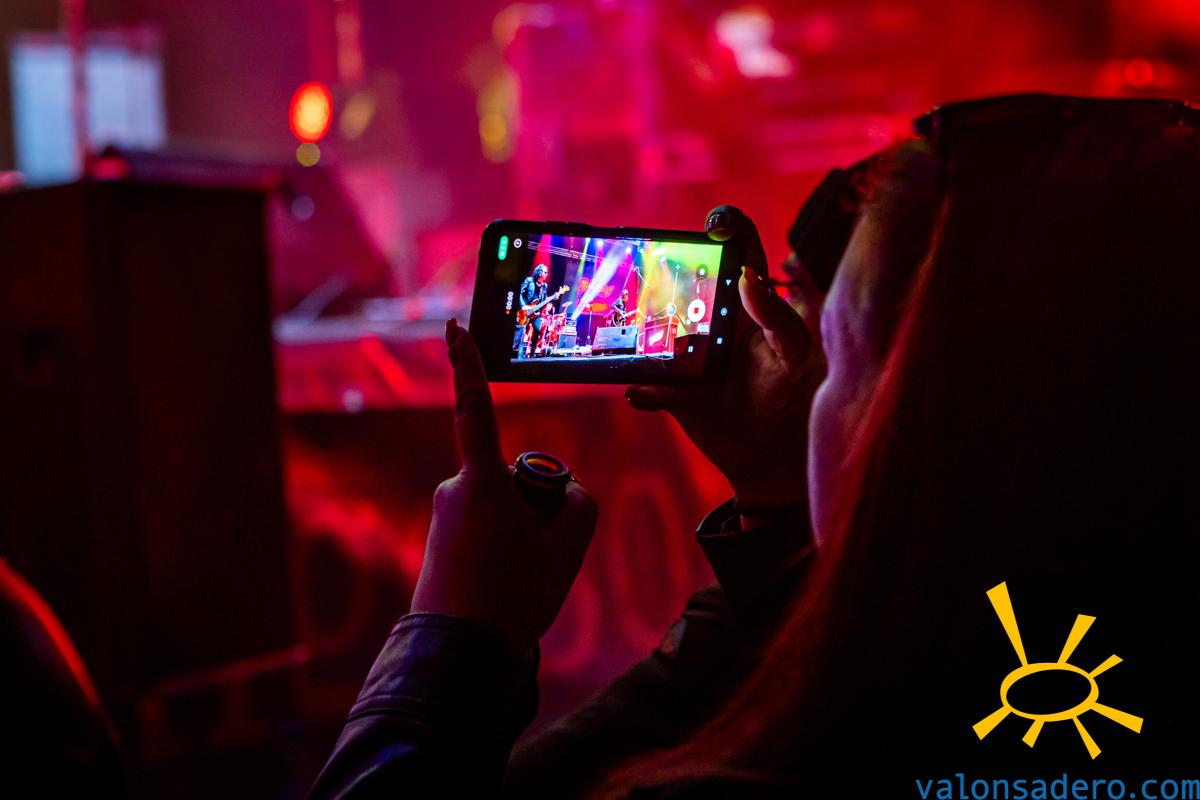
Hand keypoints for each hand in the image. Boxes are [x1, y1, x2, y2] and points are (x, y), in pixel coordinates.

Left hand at [410, 320, 598, 651]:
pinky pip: (487, 525)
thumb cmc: (512, 595)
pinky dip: (505, 543)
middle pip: (514, 478)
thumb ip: (579, 507)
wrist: (460, 653)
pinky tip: (508, 581)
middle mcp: (456, 488)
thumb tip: (571, 496)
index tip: (452, 328)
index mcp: (481, 481)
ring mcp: (446, 514)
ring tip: (523, 574)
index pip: (476, 411)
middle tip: (543, 553)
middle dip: (536, 503)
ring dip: (522, 527)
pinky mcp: (442, 537)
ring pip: (503, 504)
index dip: (468, 366)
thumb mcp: (567, 548)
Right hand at [625, 206, 824, 506]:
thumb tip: (751, 278)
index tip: (716, 217)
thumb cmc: (790, 398)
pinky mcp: (669, 393)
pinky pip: (646, 386)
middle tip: (653, 258)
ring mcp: (684, 357)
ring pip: (653, 332)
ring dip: (639, 329)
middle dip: (664, 270)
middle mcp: (711, 324)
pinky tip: (639, 390)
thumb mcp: (795, 356)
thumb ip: (777, 318)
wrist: (771, 458)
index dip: (727, 230)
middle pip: (682, 285)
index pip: (737, 257)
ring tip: (633, 325)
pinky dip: (641, 389)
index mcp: (746, 307)